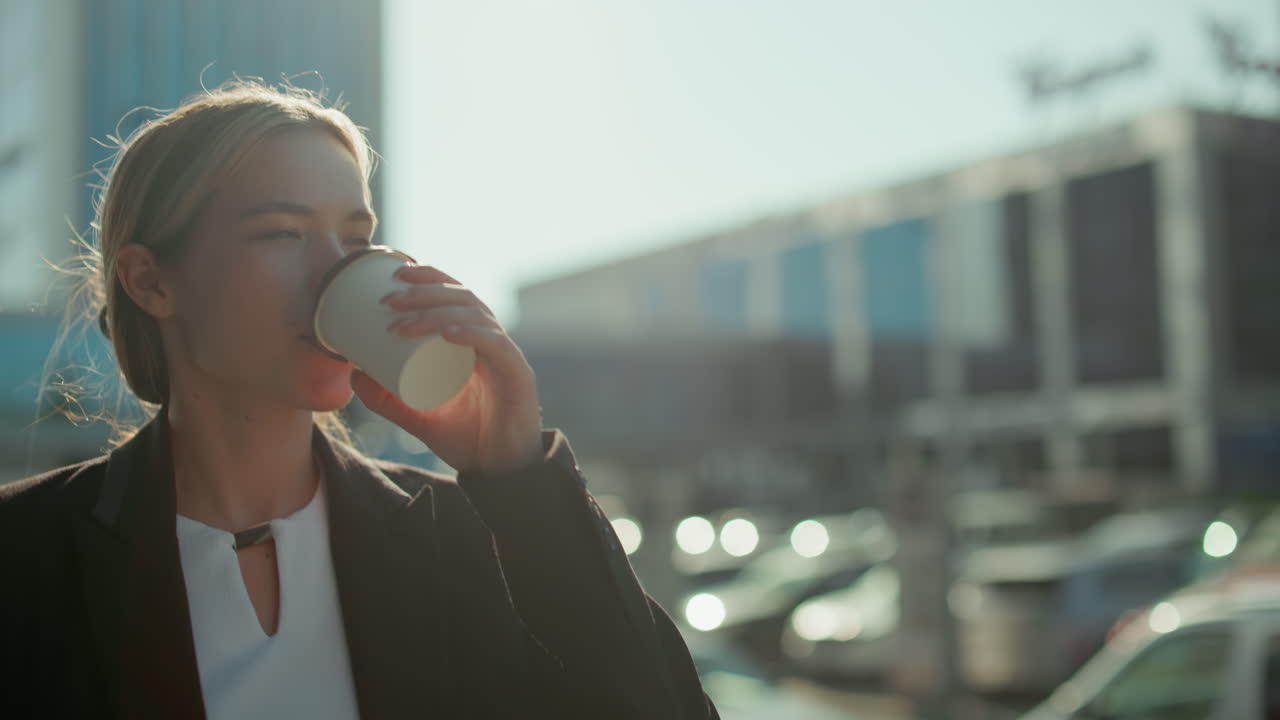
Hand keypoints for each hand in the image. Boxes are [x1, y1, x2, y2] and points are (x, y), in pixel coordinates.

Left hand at [349, 265, 543, 471]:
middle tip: (389, 299)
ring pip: (475, 316)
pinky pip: (495, 345)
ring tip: (403, 321)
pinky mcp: (518, 374)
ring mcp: (506, 356)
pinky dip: (470, 334)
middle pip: (463, 298)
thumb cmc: (469, 439)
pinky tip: (447, 333)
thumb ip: (388, 399)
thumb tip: (352, 374)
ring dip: (437, 312)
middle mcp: (492, 342)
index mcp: (474, 342)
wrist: (501, 472)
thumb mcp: (419, 416)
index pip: (455, 296)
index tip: (395, 274)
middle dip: (424, 292)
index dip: (429, 278)